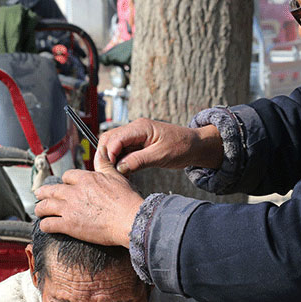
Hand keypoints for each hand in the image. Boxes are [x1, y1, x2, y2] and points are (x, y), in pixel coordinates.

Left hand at [34, 156, 144, 247]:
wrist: (128, 220)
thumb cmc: (126, 200)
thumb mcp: (116, 176)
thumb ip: (105, 163)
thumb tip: (102, 150)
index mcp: (85, 179)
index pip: (67, 176)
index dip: (65, 181)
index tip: (65, 184)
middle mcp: (74, 192)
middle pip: (52, 190)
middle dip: (43, 192)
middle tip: (39, 193)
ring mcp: (69, 209)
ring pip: (45, 206)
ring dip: (40, 209)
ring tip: (38, 210)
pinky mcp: (68, 225)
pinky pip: (49, 224)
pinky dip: (45, 225)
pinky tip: (45, 226)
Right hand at [95, 118, 223, 174]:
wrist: (195, 146)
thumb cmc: (182, 146)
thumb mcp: (161, 155)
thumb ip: (139, 160)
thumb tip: (119, 167)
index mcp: (140, 127)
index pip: (115, 138)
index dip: (108, 153)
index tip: (110, 168)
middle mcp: (135, 129)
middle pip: (109, 139)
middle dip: (105, 155)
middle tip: (107, 173)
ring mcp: (135, 137)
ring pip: (114, 146)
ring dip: (111, 159)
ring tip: (113, 174)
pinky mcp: (138, 145)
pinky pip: (122, 152)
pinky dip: (119, 161)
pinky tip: (121, 172)